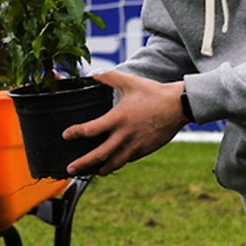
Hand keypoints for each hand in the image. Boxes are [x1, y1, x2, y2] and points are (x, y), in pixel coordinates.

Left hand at [64, 72, 188, 176]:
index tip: (66, 135)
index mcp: (118, 118)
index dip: (76, 133)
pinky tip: (113, 164)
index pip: (91, 129)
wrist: (179, 105)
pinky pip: (128, 159)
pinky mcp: (145, 150)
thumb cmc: (153, 92)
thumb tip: (93, 74)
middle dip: (83, 163)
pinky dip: (118, 163)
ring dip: (101, 169)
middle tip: (70, 169)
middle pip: (99, 154)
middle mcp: (125, 135)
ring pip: (115, 163)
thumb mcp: (130, 81)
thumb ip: (109, 77)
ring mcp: (135, 145)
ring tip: (93, 172)